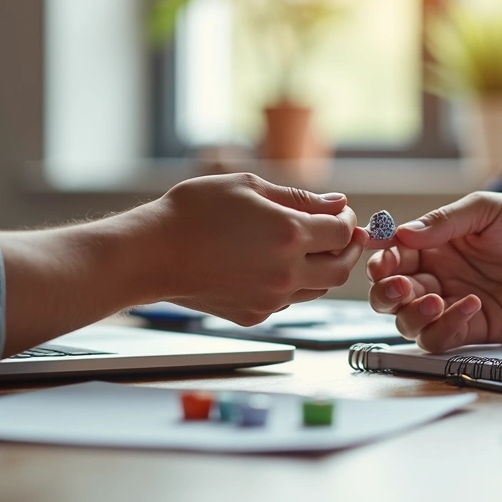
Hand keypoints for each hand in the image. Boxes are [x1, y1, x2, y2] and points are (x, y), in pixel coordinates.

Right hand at [137, 173, 366, 324]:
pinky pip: (288, 301)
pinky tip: (276, 266)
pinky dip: (293, 284)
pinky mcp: (254, 315)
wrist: (153, 253)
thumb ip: (299, 198)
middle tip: (343, 236)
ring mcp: (271, 299)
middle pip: (341, 270)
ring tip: (310, 249)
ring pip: (318, 289)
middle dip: (348, 251)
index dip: (347, 220)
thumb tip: (336, 203)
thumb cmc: (194, 213)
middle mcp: (286, 272)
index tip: (340, 213)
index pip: (342, 232)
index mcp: (289, 235)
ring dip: (323, 269)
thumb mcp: (248, 187)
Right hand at [366, 192, 501, 351]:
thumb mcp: (488, 210)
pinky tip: (470, 306)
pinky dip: (446, 328)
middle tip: (398, 285)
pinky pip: (444, 339)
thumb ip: (444, 221)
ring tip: (435, 300)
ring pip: (410, 324)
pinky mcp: (476, 330)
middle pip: (390, 296)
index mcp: (434, 246)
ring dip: (412, 315)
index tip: (382, 259)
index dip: (380, 260)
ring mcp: (454, 306)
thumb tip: (401, 233)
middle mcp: (438, 278)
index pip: (392, 258)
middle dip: (385, 293)